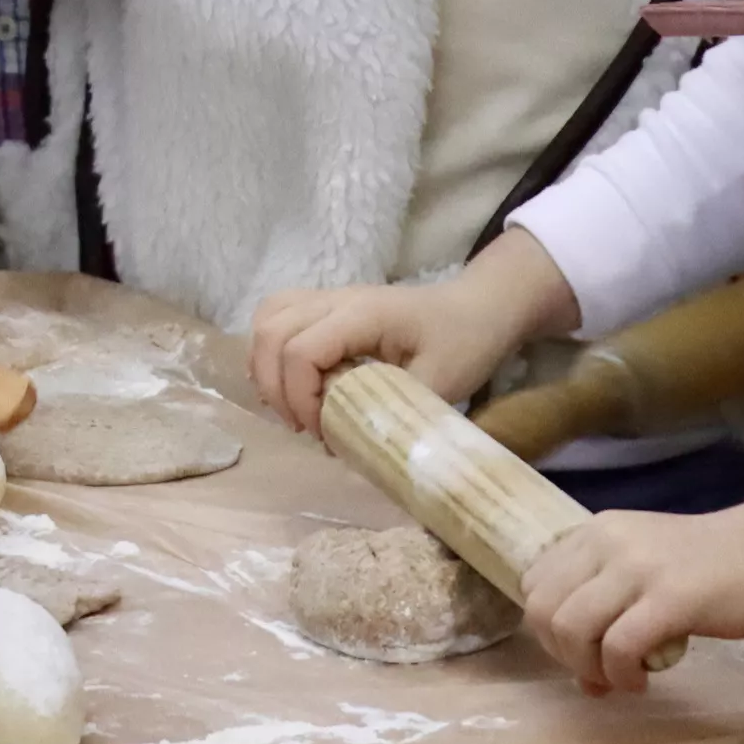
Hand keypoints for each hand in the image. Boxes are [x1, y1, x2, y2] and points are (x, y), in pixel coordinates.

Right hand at [245, 228, 581, 433]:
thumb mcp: (440, 385)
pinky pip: (277, 316)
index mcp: (364, 315)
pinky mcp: (327, 304)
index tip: (321, 432)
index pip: (300, 351)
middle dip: (274, 387)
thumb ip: (391, 414)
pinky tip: (290, 381)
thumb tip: (347, 447)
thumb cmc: (464, 344)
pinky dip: (270, 350)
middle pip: (270, 332)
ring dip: (265, 366)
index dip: (298, 397)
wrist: (478, 310)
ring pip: (266, 319)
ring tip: (292, 406)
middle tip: (303, 426)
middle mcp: (337, 298)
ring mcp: (329, 296)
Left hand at [518, 471, 743, 695]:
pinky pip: (619, 647)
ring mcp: (637, 569)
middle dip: (563, 655)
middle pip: (543, 610)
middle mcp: (606, 543)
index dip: (549, 629)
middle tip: (600, 673)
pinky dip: (621, 676)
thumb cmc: (711, 567)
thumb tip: (584, 679)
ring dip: (589, 669)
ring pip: (571, 628)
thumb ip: (609, 610)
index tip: (583, 651)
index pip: (534, 585)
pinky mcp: (670, 598)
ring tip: (621, 680)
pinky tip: (643, 682)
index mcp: (595, 533)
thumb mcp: (645, 571)